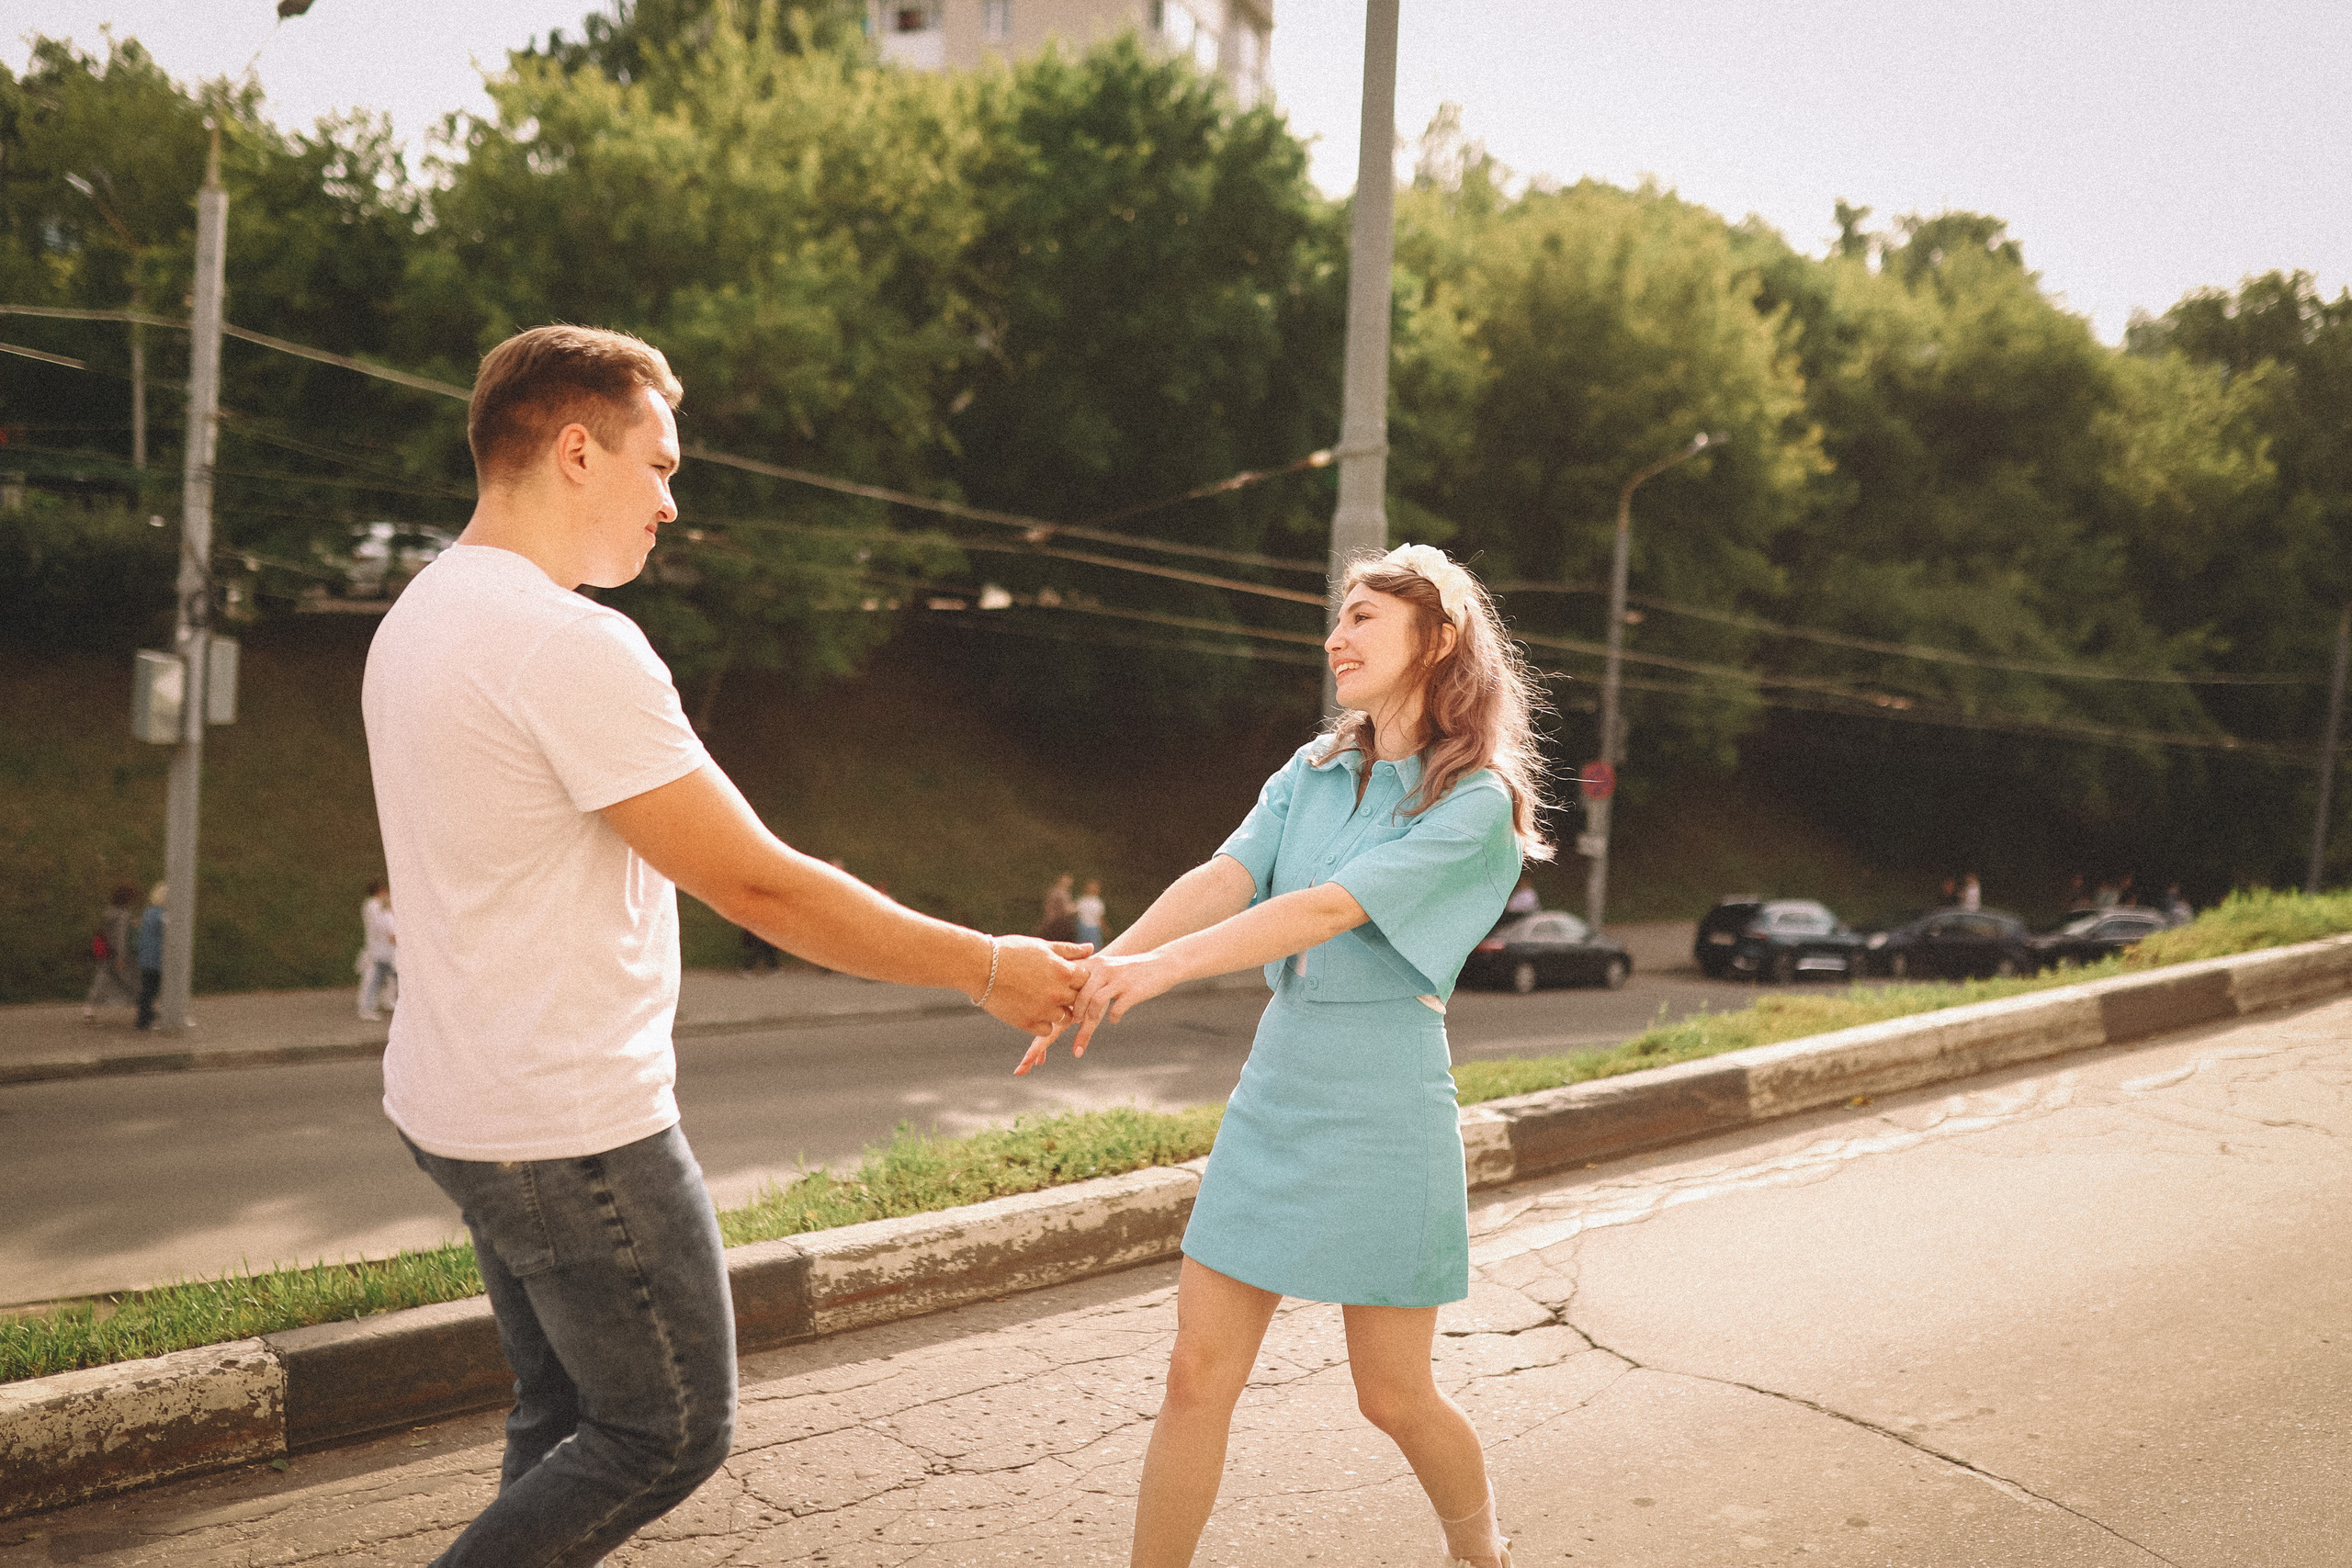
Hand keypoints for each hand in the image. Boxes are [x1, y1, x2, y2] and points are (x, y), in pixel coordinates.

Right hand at [981, 934, 1091, 1039]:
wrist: (980, 967)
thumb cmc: (1011, 952)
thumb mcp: (1042, 947)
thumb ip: (1069, 951)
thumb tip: (1091, 949)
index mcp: (1064, 972)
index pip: (1086, 980)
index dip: (1079, 979)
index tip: (1070, 978)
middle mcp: (1058, 993)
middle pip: (1078, 1000)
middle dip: (1070, 996)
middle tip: (1057, 990)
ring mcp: (1044, 1010)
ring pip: (1064, 1017)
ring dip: (1058, 1010)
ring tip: (1042, 1000)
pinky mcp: (1029, 1024)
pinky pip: (1046, 1030)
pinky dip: (1042, 1022)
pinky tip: (1032, 1010)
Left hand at [1014, 951, 1179, 1074]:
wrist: (1163, 962)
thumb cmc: (1130, 972)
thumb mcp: (1105, 974)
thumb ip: (1087, 990)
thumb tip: (1072, 1016)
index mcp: (1087, 967)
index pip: (1060, 995)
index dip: (1045, 1021)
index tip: (1033, 1052)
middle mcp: (1098, 971)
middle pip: (1072, 1003)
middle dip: (1055, 1032)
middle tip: (1039, 1056)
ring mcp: (1115, 979)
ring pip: (1092, 1006)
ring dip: (1084, 1030)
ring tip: (1078, 1049)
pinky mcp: (1131, 988)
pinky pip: (1116, 1008)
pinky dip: (1113, 1017)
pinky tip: (1114, 1020)